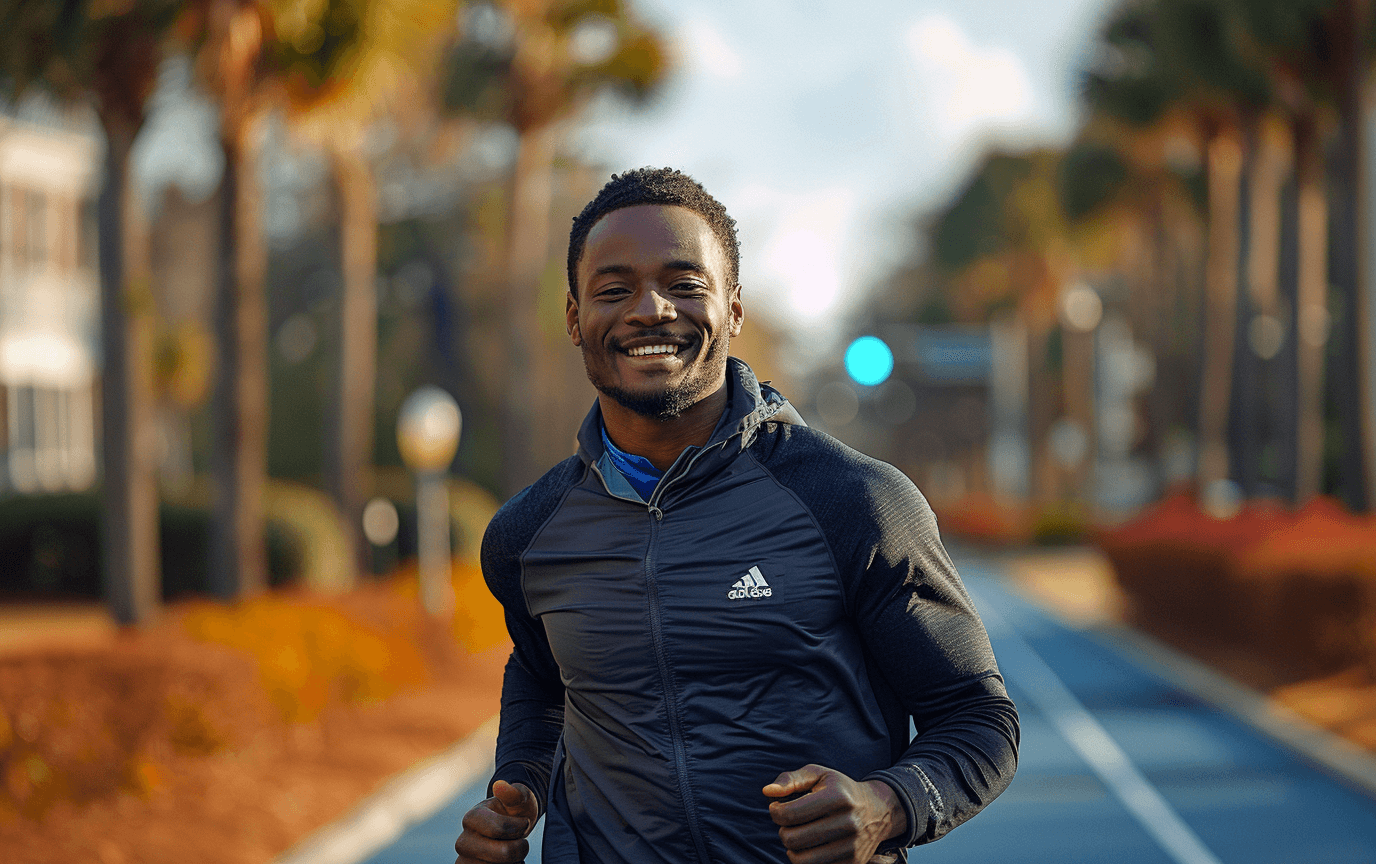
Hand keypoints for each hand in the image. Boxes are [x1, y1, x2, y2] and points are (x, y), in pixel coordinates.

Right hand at [454, 780, 538, 862]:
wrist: (511, 830)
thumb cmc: (515, 811)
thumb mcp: (519, 799)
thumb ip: (513, 793)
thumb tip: (500, 786)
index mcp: (472, 818)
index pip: (500, 829)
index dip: (519, 828)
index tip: (522, 823)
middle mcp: (463, 841)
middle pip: (503, 854)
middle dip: (519, 848)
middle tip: (521, 841)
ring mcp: (464, 861)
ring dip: (512, 862)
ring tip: (512, 851)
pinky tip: (506, 862)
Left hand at [763, 764, 906, 863]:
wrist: (877, 811)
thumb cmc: (839, 789)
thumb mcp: (818, 775)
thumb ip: (790, 779)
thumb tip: (768, 791)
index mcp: (838, 797)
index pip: (789, 814)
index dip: (775, 812)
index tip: (778, 808)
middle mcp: (848, 823)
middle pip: (792, 839)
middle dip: (783, 831)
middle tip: (789, 824)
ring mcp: (852, 846)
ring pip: (801, 860)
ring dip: (792, 848)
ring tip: (797, 836)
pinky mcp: (853, 863)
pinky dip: (805, 860)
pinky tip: (810, 846)